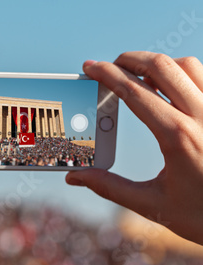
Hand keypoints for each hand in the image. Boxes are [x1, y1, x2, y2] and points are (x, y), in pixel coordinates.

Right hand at [66, 52, 202, 244]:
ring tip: (139, 76)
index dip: (107, 74)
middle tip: (111, 66)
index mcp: (178, 137)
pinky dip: (184, 73)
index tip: (91, 67)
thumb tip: (76, 178)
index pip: (134, 92)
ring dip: (159, 65)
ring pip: (188, 66)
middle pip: (162, 66)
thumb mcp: (154, 205)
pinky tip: (171, 89)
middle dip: (130, 59)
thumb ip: (110, 187)